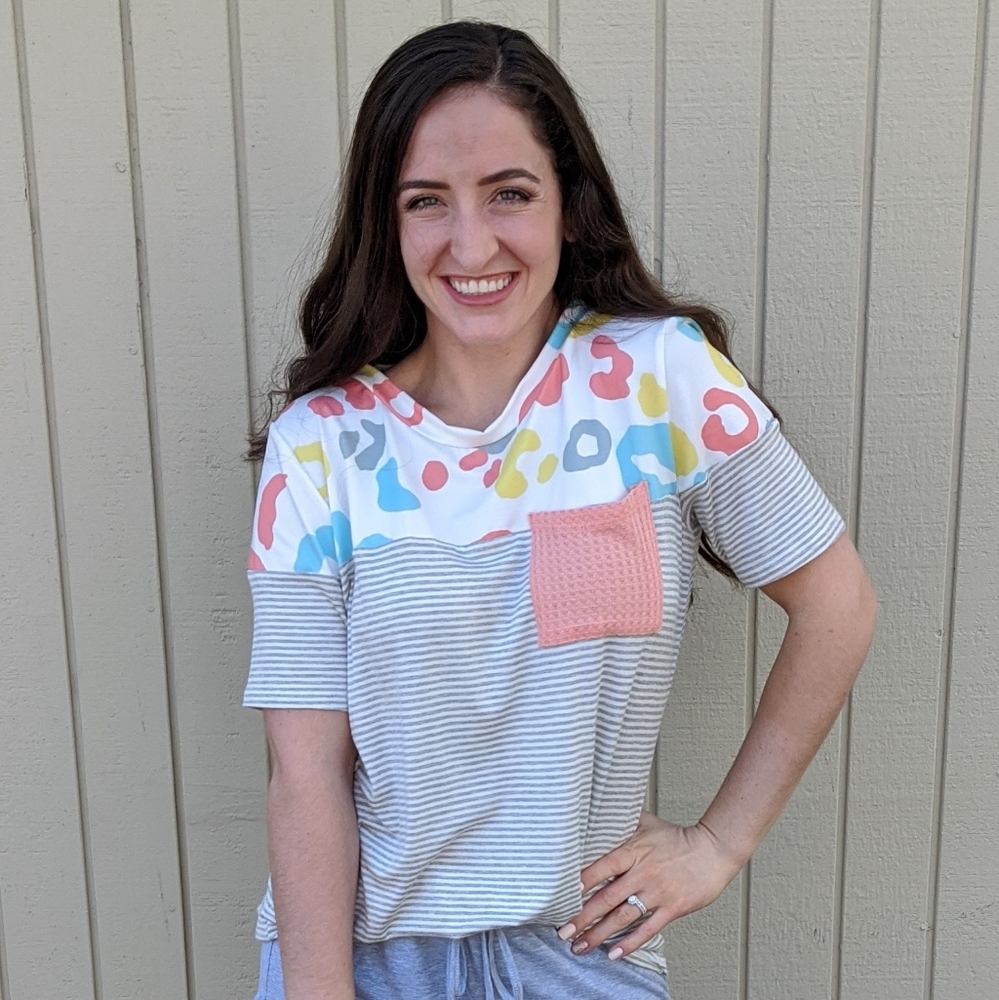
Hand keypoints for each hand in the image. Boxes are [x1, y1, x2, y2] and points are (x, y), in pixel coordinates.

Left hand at [557, 810, 743, 960]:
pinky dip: (630, 943)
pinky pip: (647, 929)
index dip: (581, 882)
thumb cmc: (677, 837)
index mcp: (634, 851)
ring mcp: (657, 893)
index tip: (561, 894)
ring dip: (599, 934)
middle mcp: (643, 873)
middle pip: (606, 898)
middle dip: (582, 917)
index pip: (601, 867)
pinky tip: (613, 953)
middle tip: (562, 930)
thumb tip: (598, 808)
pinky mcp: (672, 908)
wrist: (713, 850)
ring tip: (580, 946)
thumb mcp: (647, 822)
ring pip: (623, 917)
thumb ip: (622, 819)